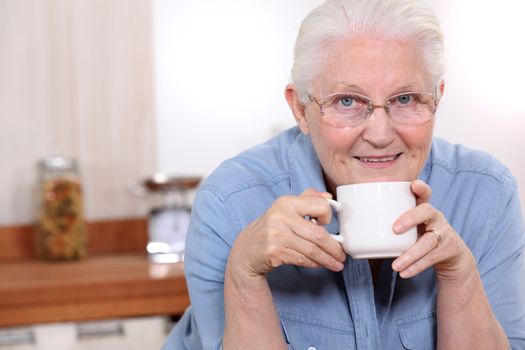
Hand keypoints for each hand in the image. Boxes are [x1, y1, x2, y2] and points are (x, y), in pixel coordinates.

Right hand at [227, 189, 345, 280]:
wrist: (246, 250)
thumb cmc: (270, 229)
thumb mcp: (284, 209)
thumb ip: (306, 199)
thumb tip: (328, 196)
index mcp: (286, 203)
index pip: (319, 206)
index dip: (328, 216)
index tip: (329, 225)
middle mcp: (280, 217)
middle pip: (318, 234)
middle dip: (334, 247)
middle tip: (342, 254)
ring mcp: (276, 235)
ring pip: (312, 250)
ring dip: (328, 259)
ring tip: (337, 263)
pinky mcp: (275, 252)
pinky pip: (303, 260)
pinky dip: (315, 264)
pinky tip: (321, 265)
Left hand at [391, 180, 476, 283]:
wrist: (450, 255)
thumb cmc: (420, 236)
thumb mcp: (409, 227)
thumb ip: (389, 224)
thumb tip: (351, 230)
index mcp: (424, 209)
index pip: (425, 193)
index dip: (421, 188)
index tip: (414, 184)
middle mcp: (436, 217)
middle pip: (427, 211)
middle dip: (410, 218)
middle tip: (394, 229)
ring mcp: (444, 233)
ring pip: (429, 241)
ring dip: (411, 254)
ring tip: (395, 266)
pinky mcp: (448, 249)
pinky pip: (432, 258)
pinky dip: (417, 266)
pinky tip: (404, 272)